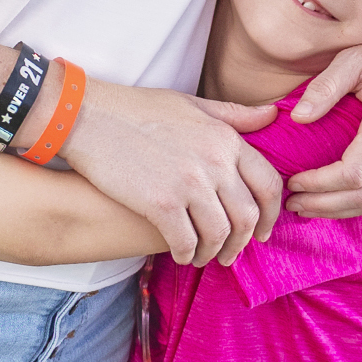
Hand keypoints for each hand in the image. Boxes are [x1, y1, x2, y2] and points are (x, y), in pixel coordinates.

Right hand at [62, 80, 280, 267]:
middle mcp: (215, 162)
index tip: (263, 230)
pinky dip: (187, 254)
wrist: (88, 116)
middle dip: (242, 242)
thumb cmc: (138, 109)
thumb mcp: (193, 104)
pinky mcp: (161, 203)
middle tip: (231, 253)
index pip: (268, 184)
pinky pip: (186, 241)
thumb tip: (273, 116)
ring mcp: (189, 184)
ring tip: (203, 257)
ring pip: (219, 234)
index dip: (271, 214)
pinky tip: (181, 255)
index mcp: (226, 138)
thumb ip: (234, 115)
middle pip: (247, 216)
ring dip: (214, 252)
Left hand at [284, 10, 361, 216]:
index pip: (352, 174)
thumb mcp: (355, 59)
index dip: (319, 185)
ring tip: (310, 207)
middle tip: (293, 203)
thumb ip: (324, 88)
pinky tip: (338, 200)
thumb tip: (297, 117)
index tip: (293, 182)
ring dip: (343, 211)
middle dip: (324, 205)